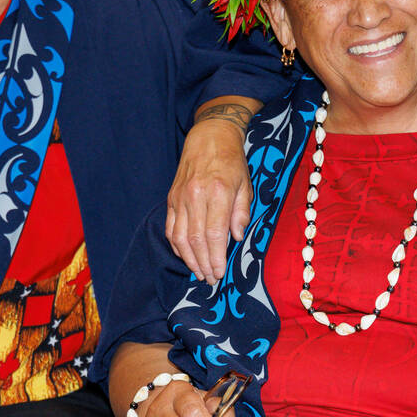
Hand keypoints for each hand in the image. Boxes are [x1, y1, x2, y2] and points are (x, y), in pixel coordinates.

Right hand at [167, 110, 253, 280]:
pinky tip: (185, 256)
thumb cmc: (232, 162)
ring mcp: (180, 197)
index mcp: (218, 192)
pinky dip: (176, 245)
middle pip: (196, 239)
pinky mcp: (171, 198)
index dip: (216, 258)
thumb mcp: (246, 184)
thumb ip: (241, 212)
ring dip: (189, 259)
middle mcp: (196, 195)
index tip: (220, 272)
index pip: (215, 234)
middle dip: (203, 264)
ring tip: (199, 273)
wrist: (210, 137)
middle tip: (211, 279)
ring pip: (180, 237)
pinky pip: (170, 227)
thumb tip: (235, 238)